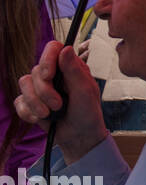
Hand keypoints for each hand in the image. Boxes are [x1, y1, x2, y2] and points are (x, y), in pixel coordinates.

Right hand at [14, 40, 107, 164]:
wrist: (78, 136)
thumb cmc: (87, 112)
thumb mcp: (86, 91)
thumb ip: (75, 70)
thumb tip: (66, 48)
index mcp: (68, 67)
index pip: (52, 48)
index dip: (47, 58)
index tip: (49, 75)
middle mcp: (52, 74)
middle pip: (35, 70)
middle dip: (44, 91)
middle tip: (58, 104)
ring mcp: (39, 88)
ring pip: (23, 84)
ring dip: (36, 102)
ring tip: (51, 113)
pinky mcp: (29, 102)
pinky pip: (19, 101)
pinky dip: (28, 112)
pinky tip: (41, 119)